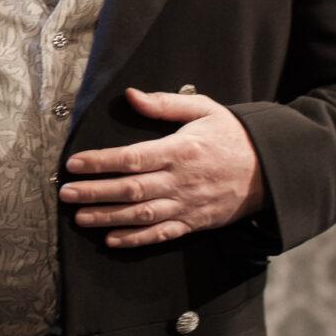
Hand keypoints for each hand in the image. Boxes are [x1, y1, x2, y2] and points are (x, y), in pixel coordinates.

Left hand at [58, 88, 264, 247]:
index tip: (75, 164)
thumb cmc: (232, 135)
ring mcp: (188, 205)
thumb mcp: (203, 108)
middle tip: (66, 194)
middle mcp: (181, 180)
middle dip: (95, 192)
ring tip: (81, 218)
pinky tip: (112, 240)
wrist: (270, 168)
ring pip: (141, 215)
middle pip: (131, 189)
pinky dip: (136, 240)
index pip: (132, 157)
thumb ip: (165, 103)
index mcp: (180, 150)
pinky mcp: (194, 223)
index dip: (101, 162)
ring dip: (108, 218)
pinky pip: (162, 234)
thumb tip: (131, 95)